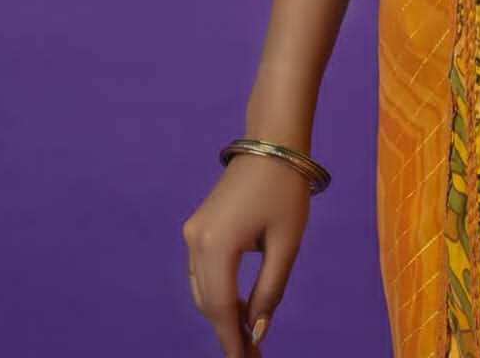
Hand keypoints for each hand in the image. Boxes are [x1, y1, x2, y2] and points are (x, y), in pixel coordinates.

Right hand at [182, 155, 310, 355]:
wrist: (273, 142)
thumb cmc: (286, 190)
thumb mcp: (286, 243)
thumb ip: (269, 291)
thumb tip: (256, 331)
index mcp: (216, 246)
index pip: (219, 308)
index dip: (230, 340)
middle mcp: (195, 241)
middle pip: (207, 301)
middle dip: (227, 329)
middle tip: (251, 354)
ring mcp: (192, 232)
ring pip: (202, 288)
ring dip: (221, 312)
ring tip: (247, 335)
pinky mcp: (197, 225)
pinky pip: (204, 270)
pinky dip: (218, 290)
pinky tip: (237, 305)